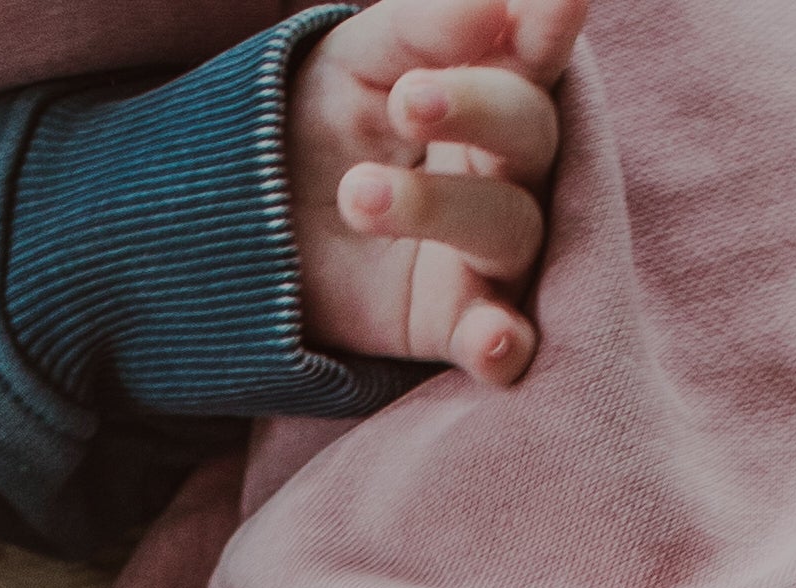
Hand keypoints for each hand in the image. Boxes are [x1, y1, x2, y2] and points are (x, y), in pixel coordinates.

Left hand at [290, 0, 584, 388]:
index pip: (536, 55)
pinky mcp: (453, 322)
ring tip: (356, 193)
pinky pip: (500, 339)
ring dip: (441, 207)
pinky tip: (495, 343)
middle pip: (531, 134)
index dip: (549, 28)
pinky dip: (503, 344)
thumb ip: (422, 26)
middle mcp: (507, 168)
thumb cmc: (321, 121)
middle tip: (410, 102)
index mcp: (491, 88)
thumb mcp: (357, 59)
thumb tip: (498, 4)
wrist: (246, 219)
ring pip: (509, 226)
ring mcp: (487, 250)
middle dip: (477, 110)